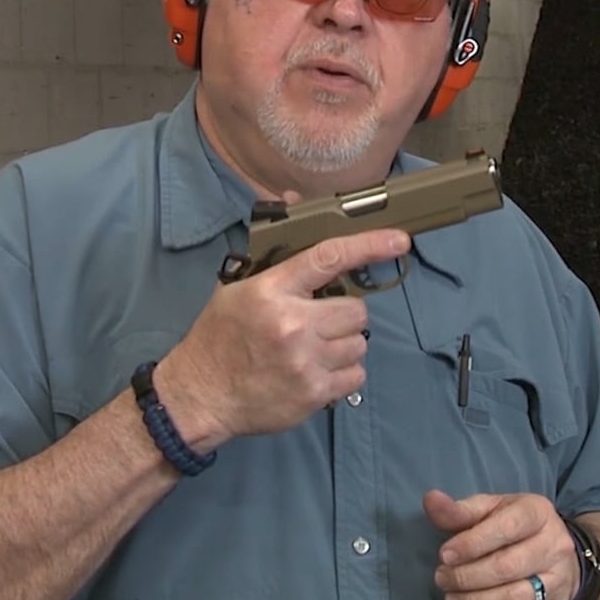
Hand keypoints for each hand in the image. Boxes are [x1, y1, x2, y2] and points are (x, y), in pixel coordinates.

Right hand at [156, 223, 410, 442]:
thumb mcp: (236, 289)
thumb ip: (274, 257)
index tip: (399, 241)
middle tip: (320, 322)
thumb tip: (292, 203)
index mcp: (272, 290)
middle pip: (355, 309)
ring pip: (359, 342)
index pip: (329, 258)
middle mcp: (292, 323)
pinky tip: (318, 370)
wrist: (200, 395)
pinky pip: (356, 374)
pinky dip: (344, 372)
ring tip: (315, 349)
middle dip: (343, 314)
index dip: (369, 245)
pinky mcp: (314, 393)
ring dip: (344, 344)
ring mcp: (305, 361)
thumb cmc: (218, 338)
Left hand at [425, 489, 580, 599]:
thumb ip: (459, 510)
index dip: (471, 543)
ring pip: (514, 599)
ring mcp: (557, 582)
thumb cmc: (514, 528)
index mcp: (537, 513)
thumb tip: (431, 500)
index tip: (444, 555)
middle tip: (442, 578)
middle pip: (507, 567)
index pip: (506, 527)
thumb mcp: (490, 510)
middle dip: (466, 577)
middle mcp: (554, 546)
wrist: (557, 554)